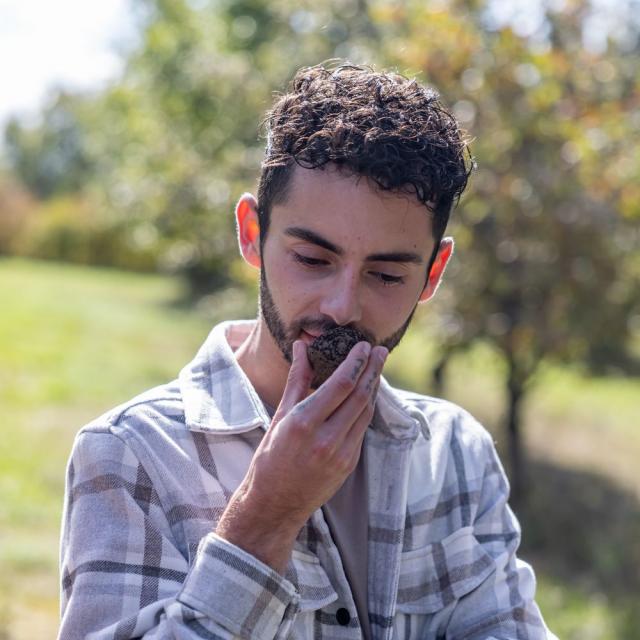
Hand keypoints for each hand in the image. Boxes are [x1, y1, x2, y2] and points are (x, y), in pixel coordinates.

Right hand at [215, 339, 387, 572]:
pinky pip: (362, 429)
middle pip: (360, 396)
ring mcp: (341, 454)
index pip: (341, 384)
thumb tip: (301, 347)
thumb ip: (296, 380)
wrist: (274, 504)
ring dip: (374, 387)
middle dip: (373, 370)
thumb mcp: (279, 416)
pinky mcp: (349, 464)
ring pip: (366, 412)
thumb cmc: (270, 457)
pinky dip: (366, 408)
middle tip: (380, 350)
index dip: (356, 362)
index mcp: (304, 423)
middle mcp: (326, 439)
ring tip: (376, 367)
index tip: (364, 345)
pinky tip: (367, 395)